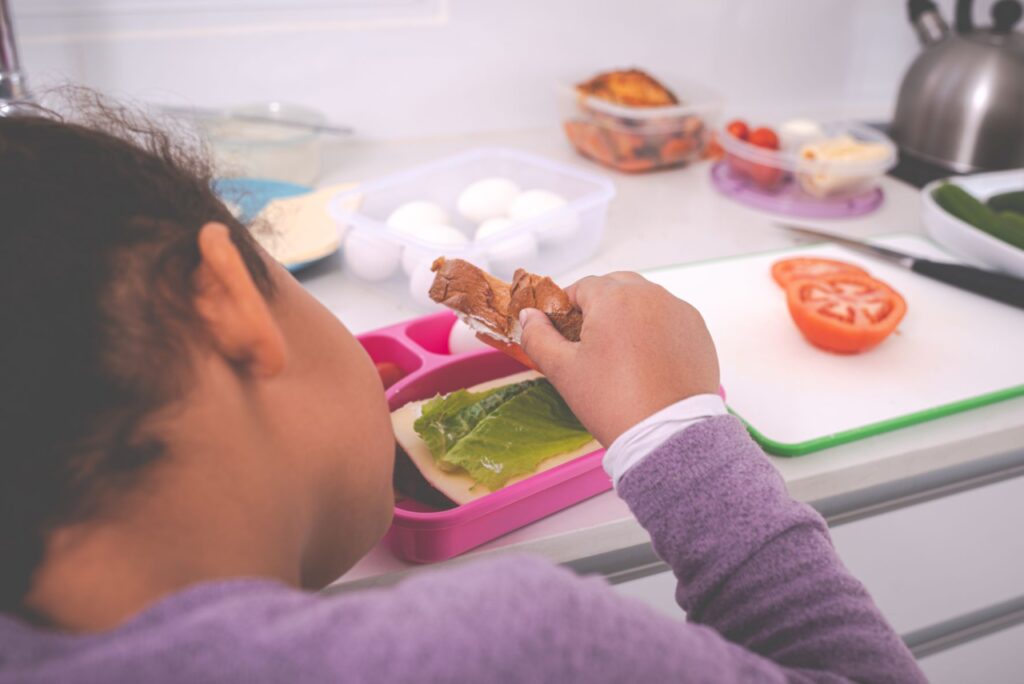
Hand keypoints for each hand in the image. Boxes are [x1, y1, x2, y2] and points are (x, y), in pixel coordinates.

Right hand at [519, 272, 719, 445]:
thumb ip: (538, 336)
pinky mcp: (697, 330)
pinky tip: (647, 361)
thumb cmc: (613, 402)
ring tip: (620, 354)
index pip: (582, 287)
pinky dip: (655, 330)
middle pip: (616, 286)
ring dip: (629, 316)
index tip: (564, 332)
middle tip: (591, 342)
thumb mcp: (563, 371)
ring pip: (644, 301)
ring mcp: (678, 311)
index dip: (567, 308)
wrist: (667, 435)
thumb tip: (528, 316)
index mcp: (615, 299)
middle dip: (600, 306)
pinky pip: (668, 318)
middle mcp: (651, 295)